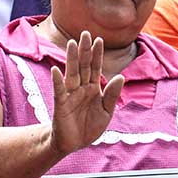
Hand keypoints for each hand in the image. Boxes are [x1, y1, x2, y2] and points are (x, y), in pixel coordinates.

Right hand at [50, 31, 124, 154]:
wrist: (74, 144)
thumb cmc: (89, 127)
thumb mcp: (106, 112)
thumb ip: (112, 95)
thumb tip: (120, 77)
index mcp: (94, 88)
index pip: (96, 67)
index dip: (97, 54)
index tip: (99, 39)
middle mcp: (81, 87)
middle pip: (83, 66)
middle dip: (85, 50)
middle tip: (86, 33)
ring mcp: (70, 94)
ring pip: (72, 73)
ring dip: (72, 59)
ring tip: (72, 43)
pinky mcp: (61, 104)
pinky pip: (59, 90)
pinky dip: (58, 80)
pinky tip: (57, 69)